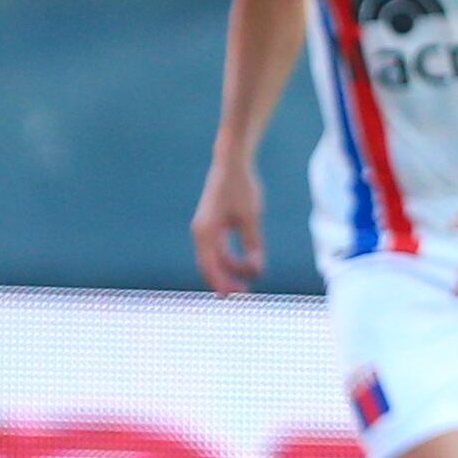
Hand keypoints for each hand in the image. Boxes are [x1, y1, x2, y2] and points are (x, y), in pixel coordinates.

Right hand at [191, 159, 265, 294]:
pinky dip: (230, 259)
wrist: (232, 163)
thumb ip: (252, 244)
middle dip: (226, 280)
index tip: (238, 294)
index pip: (211, 266)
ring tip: (250, 278)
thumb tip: (256, 269)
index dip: (223, 282)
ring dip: (230, 270)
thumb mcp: (251, 217)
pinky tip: (246, 264)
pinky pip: (218, 249)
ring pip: (214, 258)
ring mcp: (205, 228)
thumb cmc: (242, 188)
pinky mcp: (212, 224)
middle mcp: (201, 232)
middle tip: (245, 292)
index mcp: (206, 231)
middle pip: (210, 265)